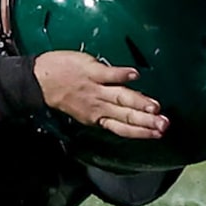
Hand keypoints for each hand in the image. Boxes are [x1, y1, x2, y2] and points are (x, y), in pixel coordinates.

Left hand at [34, 50, 167, 142]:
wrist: (41, 80)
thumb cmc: (64, 93)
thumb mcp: (84, 109)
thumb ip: (105, 110)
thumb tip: (127, 109)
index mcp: (97, 117)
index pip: (123, 128)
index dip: (141, 132)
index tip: (159, 134)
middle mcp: (98, 106)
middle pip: (126, 116)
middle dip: (147, 122)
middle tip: (164, 125)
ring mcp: (95, 88)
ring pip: (121, 97)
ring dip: (139, 103)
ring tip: (155, 108)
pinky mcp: (92, 71)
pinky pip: (109, 74)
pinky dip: (122, 75)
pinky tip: (135, 76)